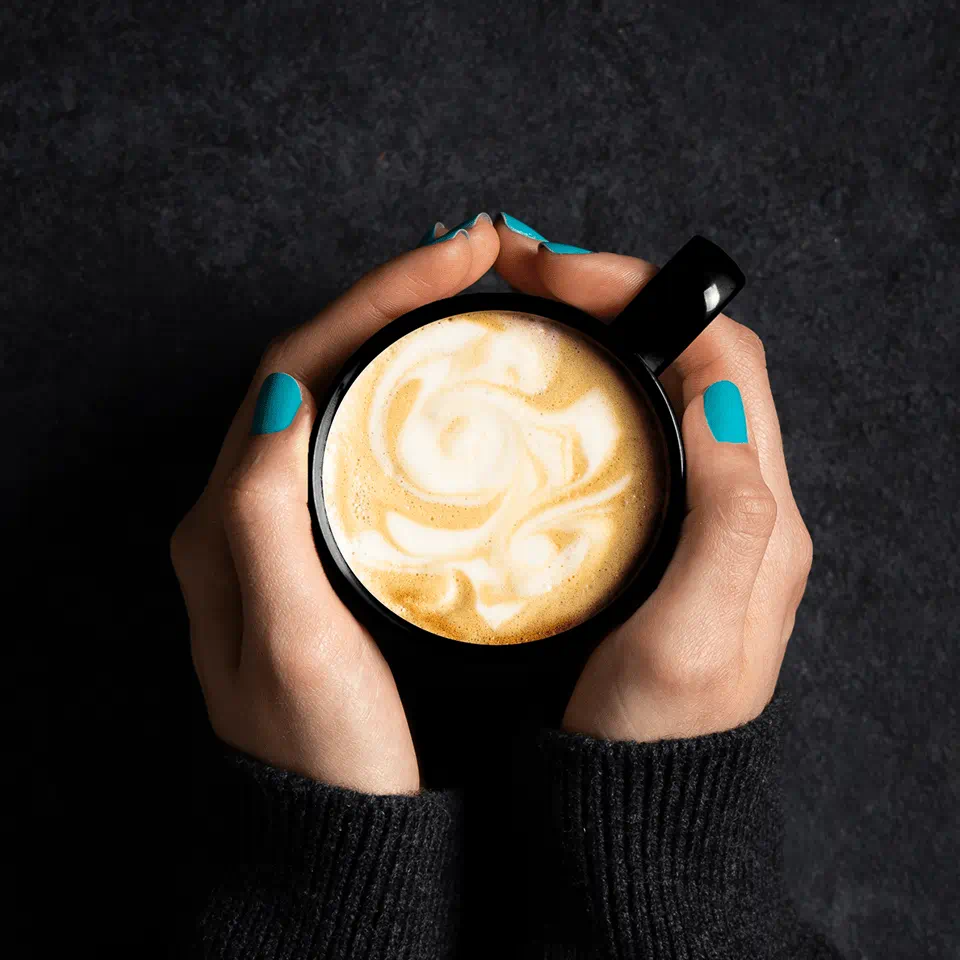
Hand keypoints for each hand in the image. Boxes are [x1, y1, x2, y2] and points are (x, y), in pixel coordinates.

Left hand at [171, 214, 499, 791]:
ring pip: (346, 397)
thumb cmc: (319, 749)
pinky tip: (456, 390)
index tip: (455, 260)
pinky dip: (410, 398)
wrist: (332, 828)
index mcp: (226, 517)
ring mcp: (291, 524)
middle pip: (320, 365)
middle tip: (478, 259)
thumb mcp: (291, 639)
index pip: (297, 367)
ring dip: (403, 339)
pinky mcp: (330, 545)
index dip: (373, 302)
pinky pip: (365, 444)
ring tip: (474, 301)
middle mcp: (248, 507)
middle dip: (395, 299)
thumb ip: (264, 519)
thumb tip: (281, 392)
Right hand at [493, 218, 812, 740]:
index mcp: (759, 512)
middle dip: (614, 295)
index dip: (644, 294)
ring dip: (600, 336)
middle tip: (525, 274)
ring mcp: (696, 517)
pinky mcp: (655, 536)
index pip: (720, 356)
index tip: (554, 273)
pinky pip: (632, 435)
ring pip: (659, 390)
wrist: (632, 804)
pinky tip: (541, 395)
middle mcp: (739, 502)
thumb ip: (726, 520)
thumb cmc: (655, 732)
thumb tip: (719, 396)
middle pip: (691, 356)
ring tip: (526, 314)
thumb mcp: (694, 637)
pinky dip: (589, 391)